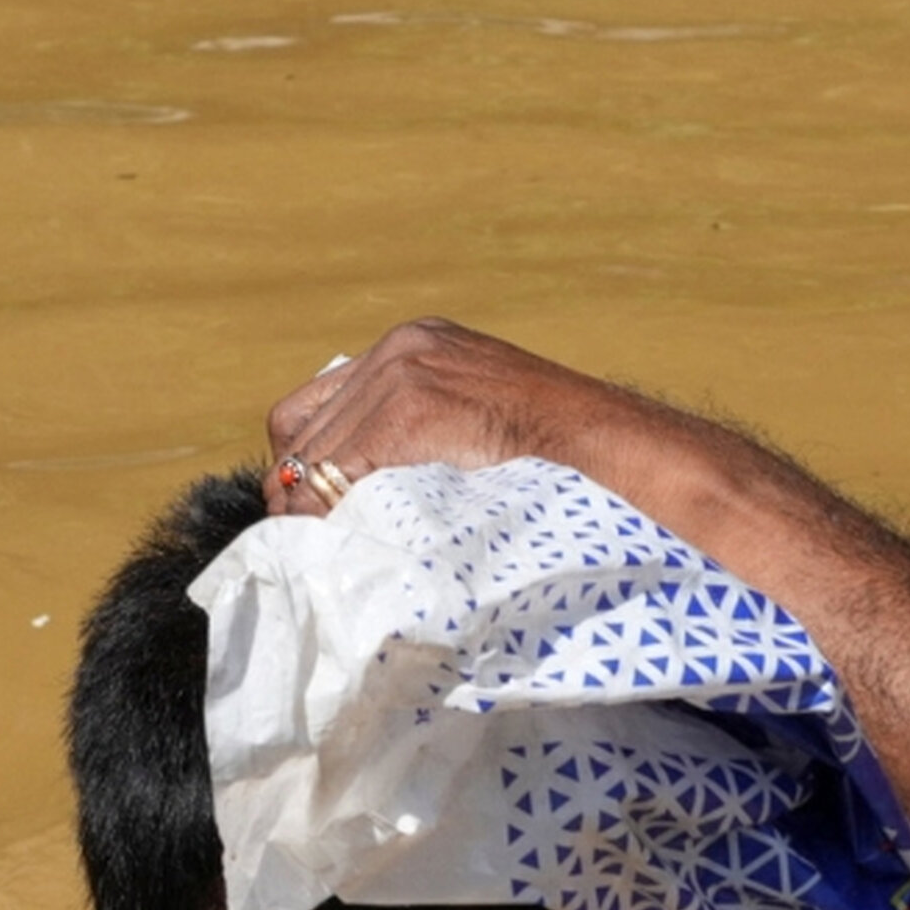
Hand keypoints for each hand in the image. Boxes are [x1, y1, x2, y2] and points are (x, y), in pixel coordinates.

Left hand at [262, 318, 657, 518]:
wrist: (609, 458)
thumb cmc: (554, 472)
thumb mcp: (477, 435)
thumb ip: (420, 447)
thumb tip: (356, 506)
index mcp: (414, 349)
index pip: (313, 412)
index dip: (307, 470)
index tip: (316, 518)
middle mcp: (399, 350)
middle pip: (300, 435)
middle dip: (304, 497)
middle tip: (314, 552)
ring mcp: (402, 373)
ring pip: (309, 458)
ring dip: (315, 515)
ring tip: (335, 560)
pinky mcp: (409, 407)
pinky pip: (333, 476)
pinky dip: (331, 519)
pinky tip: (351, 549)